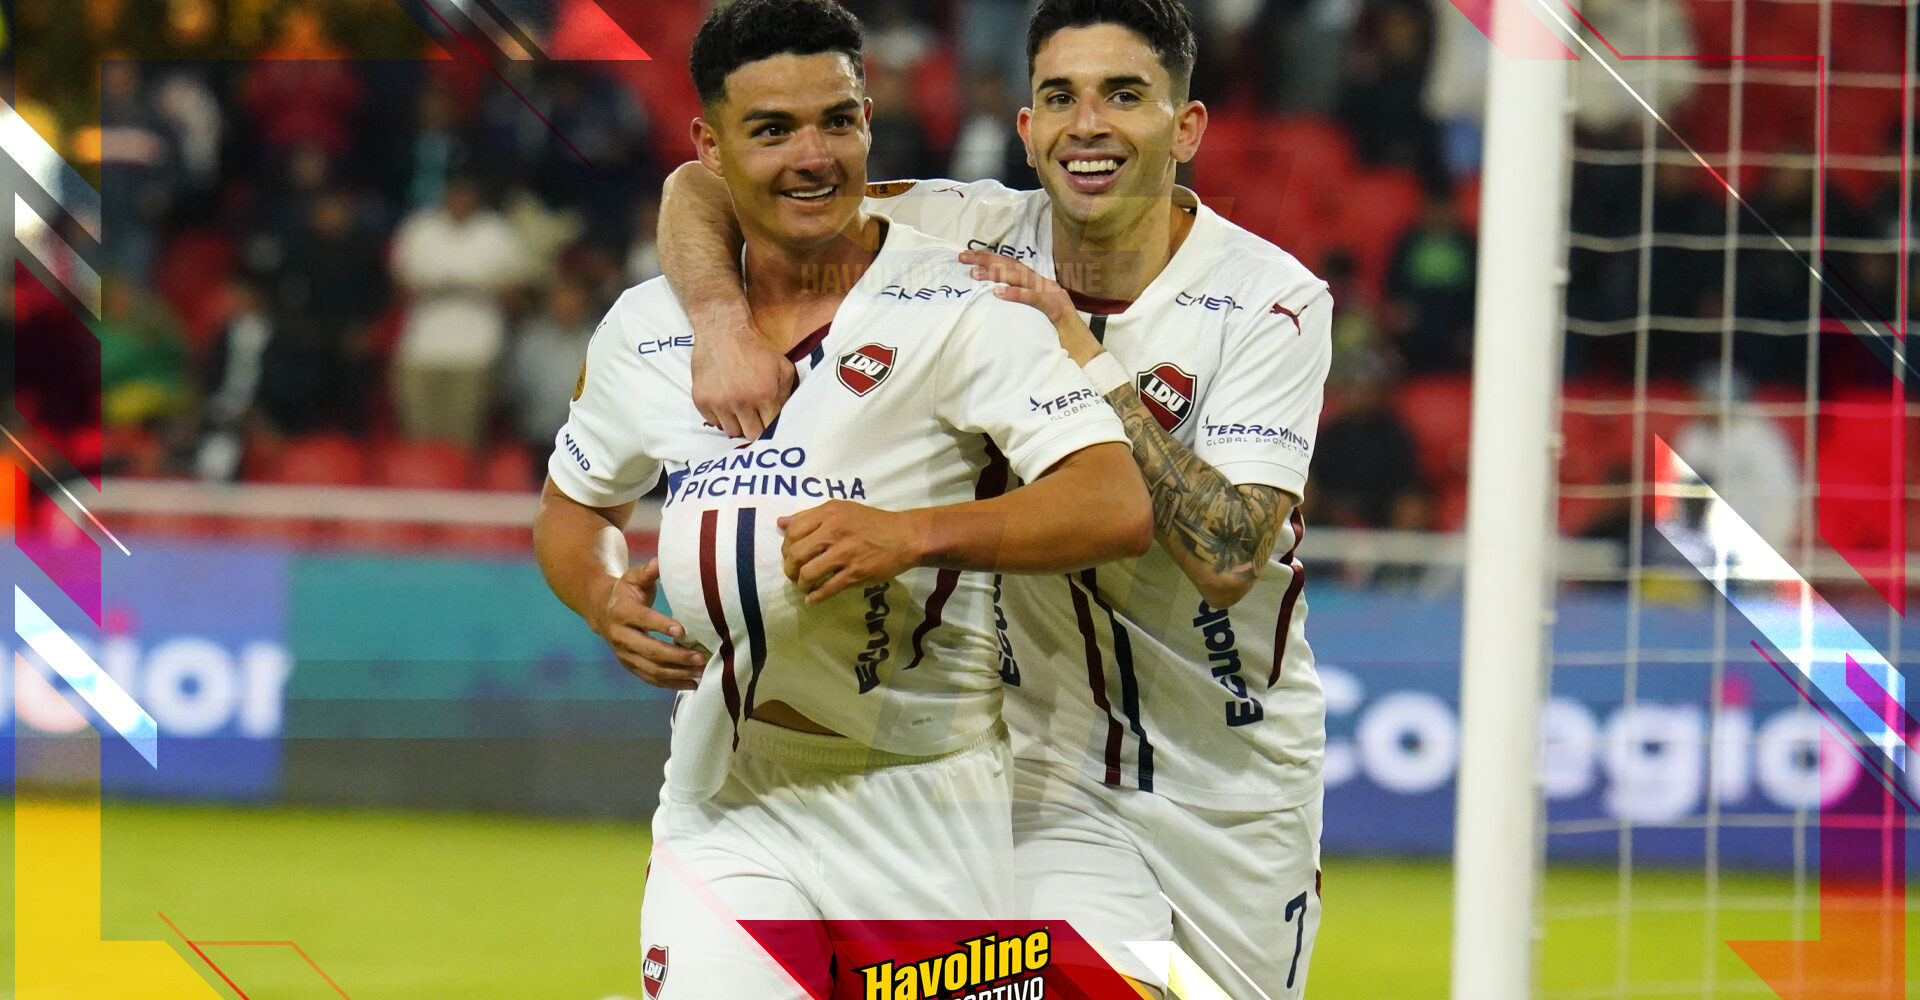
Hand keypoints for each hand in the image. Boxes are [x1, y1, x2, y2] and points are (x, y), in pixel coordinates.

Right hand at [592, 560, 705, 689]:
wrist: (603, 611)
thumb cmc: (627, 591)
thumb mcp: (633, 577)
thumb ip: (648, 571)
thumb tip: (660, 562)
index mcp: (621, 612)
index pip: (643, 620)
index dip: (661, 625)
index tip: (683, 630)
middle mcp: (620, 636)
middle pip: (649, 650)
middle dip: (676, 656)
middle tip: (700, 657)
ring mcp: (624, 654)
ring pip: (651, 669)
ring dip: (677, 673)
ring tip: (701, 671)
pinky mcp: (630, 666)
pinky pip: (651, 679)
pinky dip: (672, 684)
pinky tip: (692, 683)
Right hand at [690, 306, 793, 438]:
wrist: (721, 332)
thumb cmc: (755, 350)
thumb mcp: (782, 366)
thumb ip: (788, 393)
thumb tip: (786, 416)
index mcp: (764, 393)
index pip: (771, 428)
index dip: (772, 426)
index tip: (770, 422)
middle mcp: (741, 401)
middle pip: (752, 435)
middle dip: (756, 429)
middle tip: (756, 419)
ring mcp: (719, 402)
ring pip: (731, 431)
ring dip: (737, 423)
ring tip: (740, 409)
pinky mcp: (701, 400)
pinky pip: (713, 422)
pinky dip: (720, 416)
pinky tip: (725, 402)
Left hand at [778, 501, 920, 604]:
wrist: (904, 536)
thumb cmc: (871, 523)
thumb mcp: (841, 510)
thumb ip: (810, 515)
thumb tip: (781, 522)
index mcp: (829, 514)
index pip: (793, 531)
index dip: (786, 546)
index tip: (790, 555)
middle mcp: (834, 531)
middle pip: (796, 554)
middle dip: (790, 568)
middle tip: (793, 573)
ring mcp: (845, 553)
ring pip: (808, 573)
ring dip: (801, 584)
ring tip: (804, 586)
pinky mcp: (855, 573)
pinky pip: (828, 588)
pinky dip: (816, 596)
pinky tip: (812, 599)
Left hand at [959, 249, 1102, 363]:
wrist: (1086, 354)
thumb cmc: (1058, 340)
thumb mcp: (1034, 320)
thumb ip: (1018, 310)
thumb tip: (992, 307)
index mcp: (1039, 286)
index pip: (1011, 266)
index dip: (989, 259)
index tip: (967, 257)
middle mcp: (1046, 285)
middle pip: (1013, 265)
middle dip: (986, 259)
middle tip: (963, 256)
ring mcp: (1053, 295)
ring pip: (1022, 277)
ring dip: (997, 274)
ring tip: (975, 274)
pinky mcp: (1058, 309)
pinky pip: (1035, 298)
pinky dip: (1017, 294)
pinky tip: (999, 293)